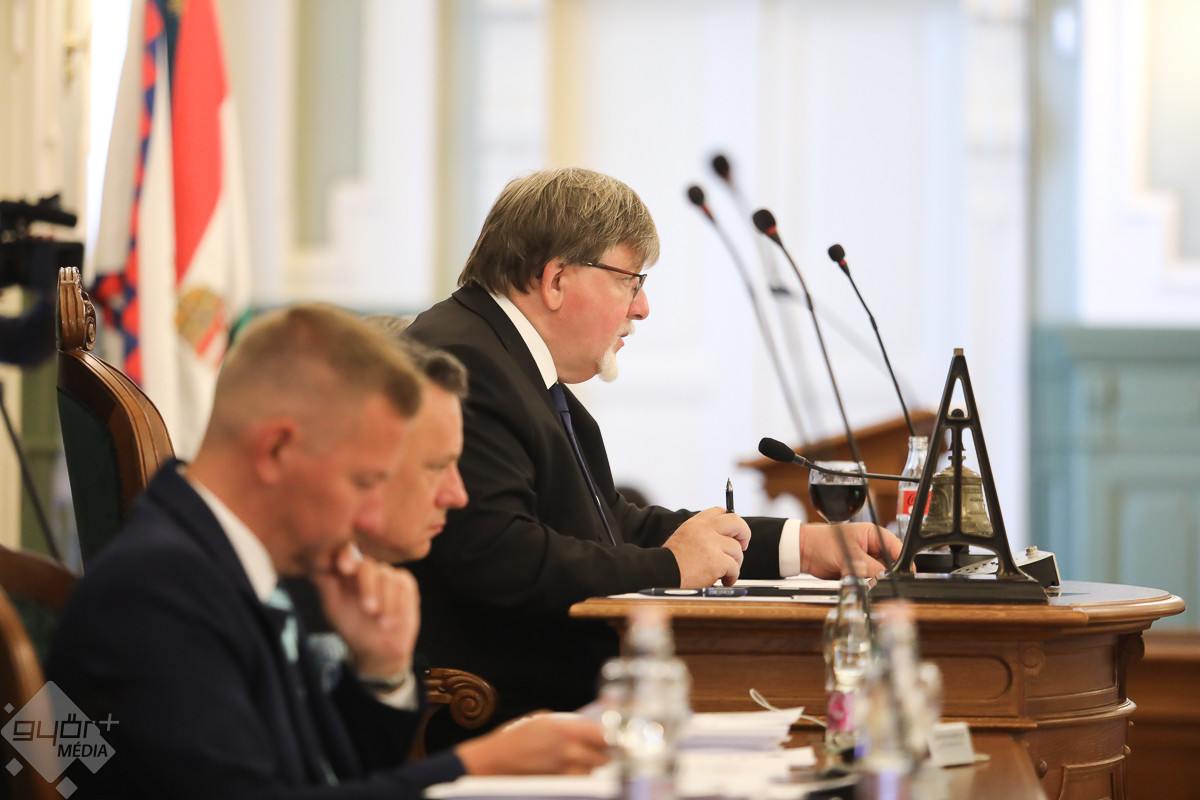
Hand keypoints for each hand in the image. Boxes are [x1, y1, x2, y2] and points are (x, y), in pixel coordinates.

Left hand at [311, 543, 419, 678]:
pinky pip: (402, 585)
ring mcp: (387, 574)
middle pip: (367, 565)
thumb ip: (326, 584)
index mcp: (346, 572)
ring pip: (387, 576)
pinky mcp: (404, 582)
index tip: (345, 568)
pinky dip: (396, 605)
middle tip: (369, 609)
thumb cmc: (353, 628)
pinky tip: (391, 619)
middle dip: (368, 586)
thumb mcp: (334, 608)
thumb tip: (313, 564)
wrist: (379, 650)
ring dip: (384, 602)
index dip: (346, 556)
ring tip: (381, 623)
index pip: (345, 553)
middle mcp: (366, 569)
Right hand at [455, 713, 609, 775]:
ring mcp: (565, 771)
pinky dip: (582, 775)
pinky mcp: (560, 784)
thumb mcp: (544, 719)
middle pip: (605, 756)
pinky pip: (581, 781)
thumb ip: (570, 723)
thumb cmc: (518, 737)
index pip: (606, 735)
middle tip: (605, 746)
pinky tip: (574, 768)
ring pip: (595, 770)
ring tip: (584, 756)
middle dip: (607, 751)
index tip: (623, 734)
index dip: (618, 736)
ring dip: (594, 764)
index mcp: (566, 730)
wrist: (496, 762)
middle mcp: (569, 752)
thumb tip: (592, 724)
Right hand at [663, 507, 748, 587]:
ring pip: (737, 550)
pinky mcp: (716, 562)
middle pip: (736, 521)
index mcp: (696, 523)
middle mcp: (705, 530)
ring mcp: (712, 545)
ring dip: (735, 562)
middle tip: (743, 545)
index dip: (730, 522)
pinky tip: (725, 581)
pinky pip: (735, 568)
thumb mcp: (684, 537)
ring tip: (725, 572)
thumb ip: (702, 533)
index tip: (733, 533)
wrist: (661, 572)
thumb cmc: (672, 561)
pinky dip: (733, 576)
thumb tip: (725, 538)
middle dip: (744, 534)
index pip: (720, 511)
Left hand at [798, 523, 900, 579]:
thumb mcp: (849, 554)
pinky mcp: (859, 572)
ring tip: (860, 577)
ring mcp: (866, 560)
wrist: (805, 552)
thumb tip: (885, 577)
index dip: (902, 561)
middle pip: (890, 564)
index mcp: (873, 535)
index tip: (905, 574)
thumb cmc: (822, 542)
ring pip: (879, 575)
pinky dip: (864, 584)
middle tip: (876, 579)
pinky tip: (856, 581)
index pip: (896, 548)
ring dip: (873, 580)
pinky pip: (868, 581)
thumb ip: (870, 567)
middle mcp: (872, 547)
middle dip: (885, 574)